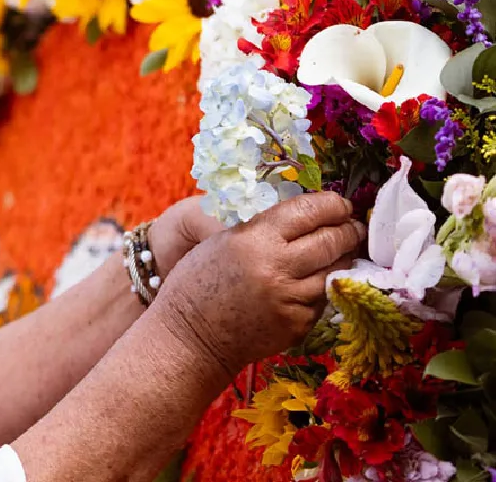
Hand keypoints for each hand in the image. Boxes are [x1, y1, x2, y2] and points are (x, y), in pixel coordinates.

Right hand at [151, 192, 364, 376]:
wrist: (190, 337)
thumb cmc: (199, 283)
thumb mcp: (223, 242)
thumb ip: (265, 227)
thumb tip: (309, 214)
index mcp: (254, 239)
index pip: (309, 211)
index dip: (333, 204)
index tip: (339, 204)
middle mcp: (277, 268)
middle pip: (332, 240)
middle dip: (348, 230)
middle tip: (351, 226)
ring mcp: (291, 300)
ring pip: (336, 270)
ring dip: (341, 258)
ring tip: (340, 251)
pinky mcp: (298, 325)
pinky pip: (323, 298)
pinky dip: (323, 286)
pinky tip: (313, 281)